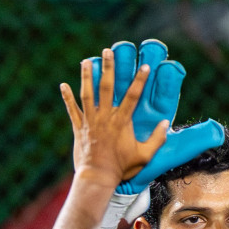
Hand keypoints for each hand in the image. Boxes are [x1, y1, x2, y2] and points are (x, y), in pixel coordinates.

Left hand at [60, 46, 169, 186]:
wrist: (97, 177)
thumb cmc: (122, 168)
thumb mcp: (144, 156)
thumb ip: (157, 139)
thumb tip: (165, 124)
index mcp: (122, 121)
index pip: (133, 96)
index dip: (139, 80)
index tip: (144, 66)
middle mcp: (105, 117)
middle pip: (106, 87)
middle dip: (108, 68)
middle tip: (107, 51)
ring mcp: (90, 121)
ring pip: (87, 94)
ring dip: (86, 77)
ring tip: (86, 61)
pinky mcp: (78, 128)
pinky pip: (71, 110)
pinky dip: (67, 98)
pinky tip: (62, 85)